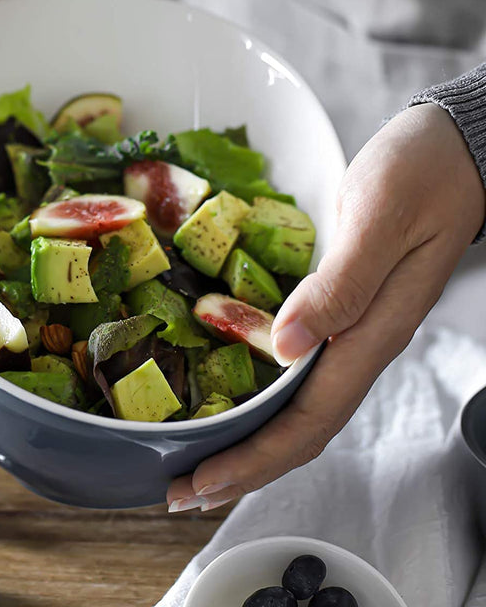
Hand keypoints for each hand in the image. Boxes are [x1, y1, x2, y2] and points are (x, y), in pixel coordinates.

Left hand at [168, 103, 484, 512]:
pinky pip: (299, 368)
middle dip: (243, 464)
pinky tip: (234, 391)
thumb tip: (284, 348)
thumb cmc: (422, 175)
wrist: (456, 150)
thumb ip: (340, 285)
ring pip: (299, 404)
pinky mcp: (342, 305)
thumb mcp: (378, 220)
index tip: (201, 482)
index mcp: (371, 334)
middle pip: (301, 427)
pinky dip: (262, 393)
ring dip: (250, 436)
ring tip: (199, 455)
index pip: (309, 421)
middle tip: (181, 487)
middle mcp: (361, 343)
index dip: (255, 459)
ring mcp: (353, 327)